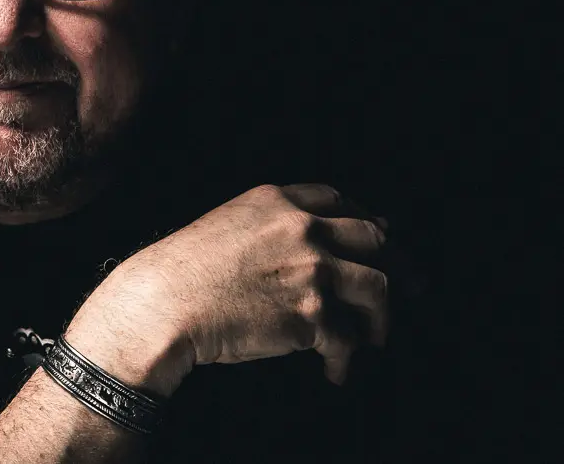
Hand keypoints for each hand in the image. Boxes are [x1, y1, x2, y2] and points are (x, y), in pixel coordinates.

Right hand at [119, 183, 389, 385]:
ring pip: (378, 288)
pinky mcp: (313, 315)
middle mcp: (303, 228)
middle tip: (408, 285)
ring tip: (374, 339)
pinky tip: (337, 372)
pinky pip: (350, 341)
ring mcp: (312, 270)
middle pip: (373, 239)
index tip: (377, 237)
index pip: (339, 201)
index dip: (364, 219)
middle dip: (397, 265)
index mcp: (278, 201)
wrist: (164, 303)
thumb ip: (269, 225)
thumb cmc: (182, 269)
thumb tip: (309, 246)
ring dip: (381, 319)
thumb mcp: (226, 223)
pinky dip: (347, 361)